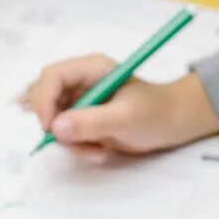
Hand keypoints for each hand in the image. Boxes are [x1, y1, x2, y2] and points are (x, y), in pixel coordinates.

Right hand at [24, 56, 218, 161]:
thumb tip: (55, 127)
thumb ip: (92, 122)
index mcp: (91, 68)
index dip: (44, 101)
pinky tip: (99, 150)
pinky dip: (76, 147)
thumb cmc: (157, 113)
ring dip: (69, 141)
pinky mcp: (82, 119)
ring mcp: (80, 100)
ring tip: (97, 150)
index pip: (51, 76)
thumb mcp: (126, 118)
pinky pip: (64, 135)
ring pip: (52, 121)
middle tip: (76, 144)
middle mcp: (81, 81)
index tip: (50, 128)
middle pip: (44, 97)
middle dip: (55, 125)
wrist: (174, 124)